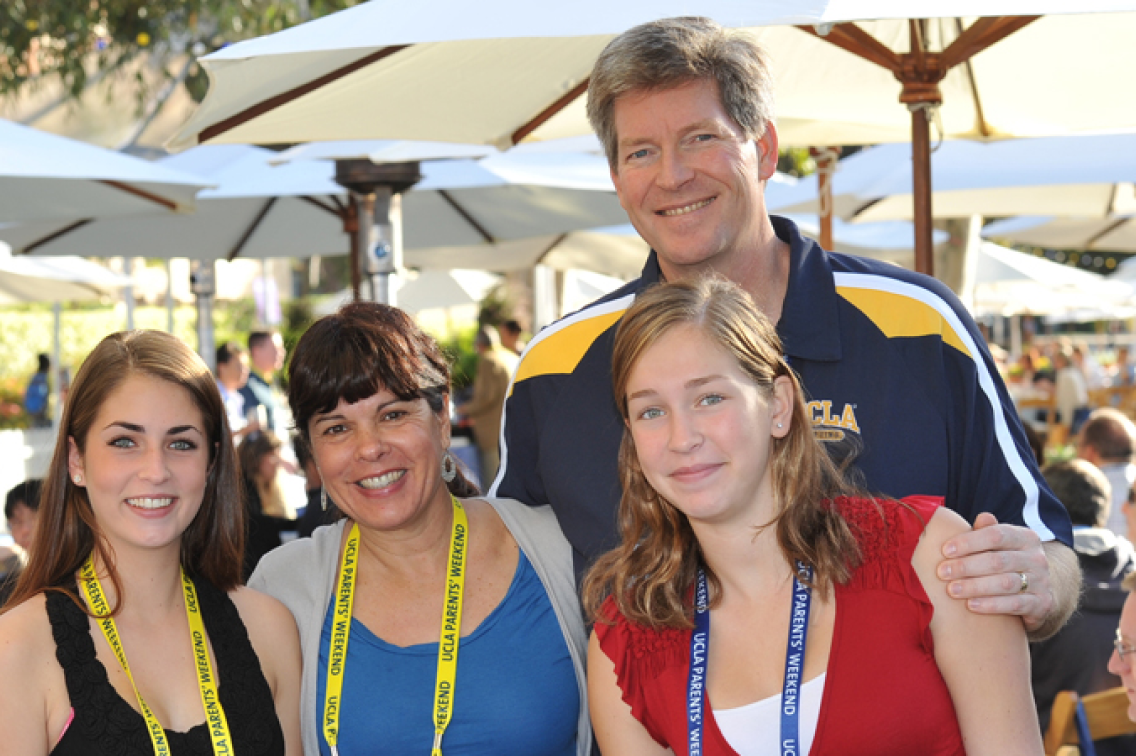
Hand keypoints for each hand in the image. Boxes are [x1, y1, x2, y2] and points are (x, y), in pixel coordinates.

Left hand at [936, 513, 1051, 633]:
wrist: (1039, 593)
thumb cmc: (1008, 563)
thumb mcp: (1001, 546)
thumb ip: (989, 532)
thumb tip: (983, 517)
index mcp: (1026, 537)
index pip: (996, 535)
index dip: (969, 542)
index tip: (945, 550)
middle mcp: (1037, 558)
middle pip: (997, 560)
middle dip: (966, 566)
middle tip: (942, 572)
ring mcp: (1042, 582)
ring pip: (1005, 583)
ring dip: (975, 587)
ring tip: (952, 590)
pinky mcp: (1042, 604)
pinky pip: (1014, 604)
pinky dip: (991, 605)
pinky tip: (971, 605)